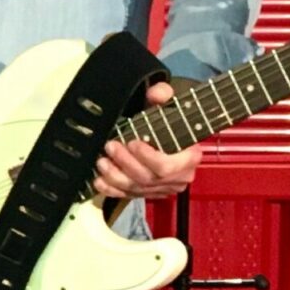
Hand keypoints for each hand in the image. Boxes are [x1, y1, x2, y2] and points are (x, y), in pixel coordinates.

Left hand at [92, 81, 201, 201]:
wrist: (173, 137)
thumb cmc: (171, 122)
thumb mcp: (170, 105)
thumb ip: (164, 95)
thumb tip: (156, 93)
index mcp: (189, 158)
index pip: (167, 167)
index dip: (147, 158)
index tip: (133, 142)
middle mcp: (178, 177)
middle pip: (148, 178)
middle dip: (125, 163)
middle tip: (111, 146)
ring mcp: (162, 188)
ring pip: (136, 188)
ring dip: (115, 176)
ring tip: (102, 161)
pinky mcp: (148, 193)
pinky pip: (128, 195)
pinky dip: (111, 189)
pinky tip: (100, 180)